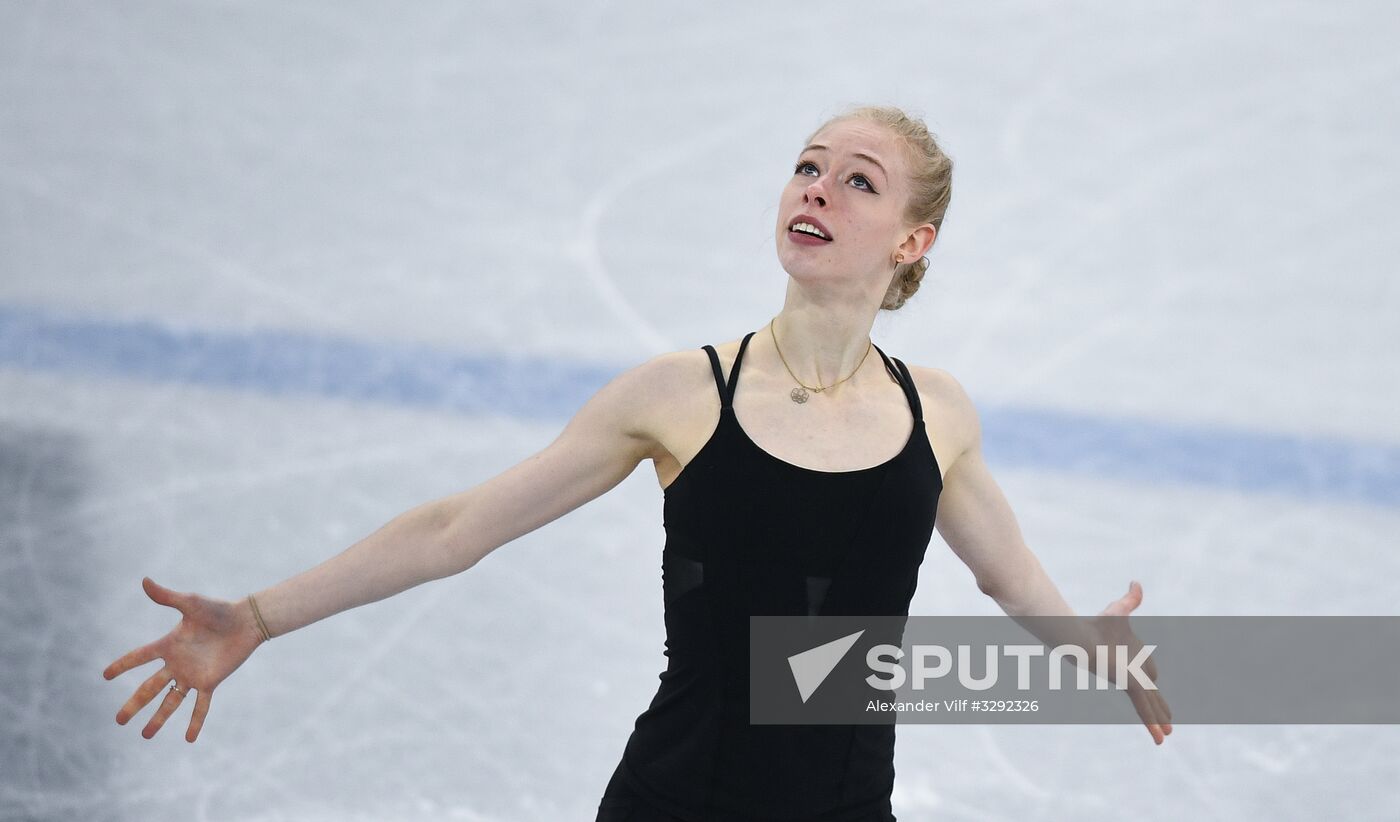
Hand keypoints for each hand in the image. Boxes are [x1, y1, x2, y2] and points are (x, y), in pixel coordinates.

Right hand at [103, 577, 263, 741]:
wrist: (246, 621)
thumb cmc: (218, 609)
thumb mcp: (190, 603)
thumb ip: (166, 596)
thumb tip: (144, 580)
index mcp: (168, 645)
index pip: (139, 657)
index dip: (122, 665)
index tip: (104, 675)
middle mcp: (177, 663)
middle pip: (149, 688)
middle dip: (134, 704)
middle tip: (118, 721)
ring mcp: (192, 675)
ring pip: (171, 701)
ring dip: (158, 719)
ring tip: (144, 735)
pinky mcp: (210, 682)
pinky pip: (200, 705)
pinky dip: (195, 721)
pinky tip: (189, 739)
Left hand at [1088, 580, 1172, 745]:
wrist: (1080, 637)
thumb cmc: (1096, 624)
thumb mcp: (1119, 610)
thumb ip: (1130, 599)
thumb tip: (1135, 582)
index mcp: (1131, 659)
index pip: (1149, 671)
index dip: (1152, 673)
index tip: (1155, 679)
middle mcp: (1131, 673)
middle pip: (1151, 693)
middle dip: (1159, 706)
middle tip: (1167, 719)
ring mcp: (1131, 682)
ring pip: (1150, 705)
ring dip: (1158, 721)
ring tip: (1166, 736)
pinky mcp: (1129, 687)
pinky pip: (1145, 709)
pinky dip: (1152, 724)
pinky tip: (1160, 738)